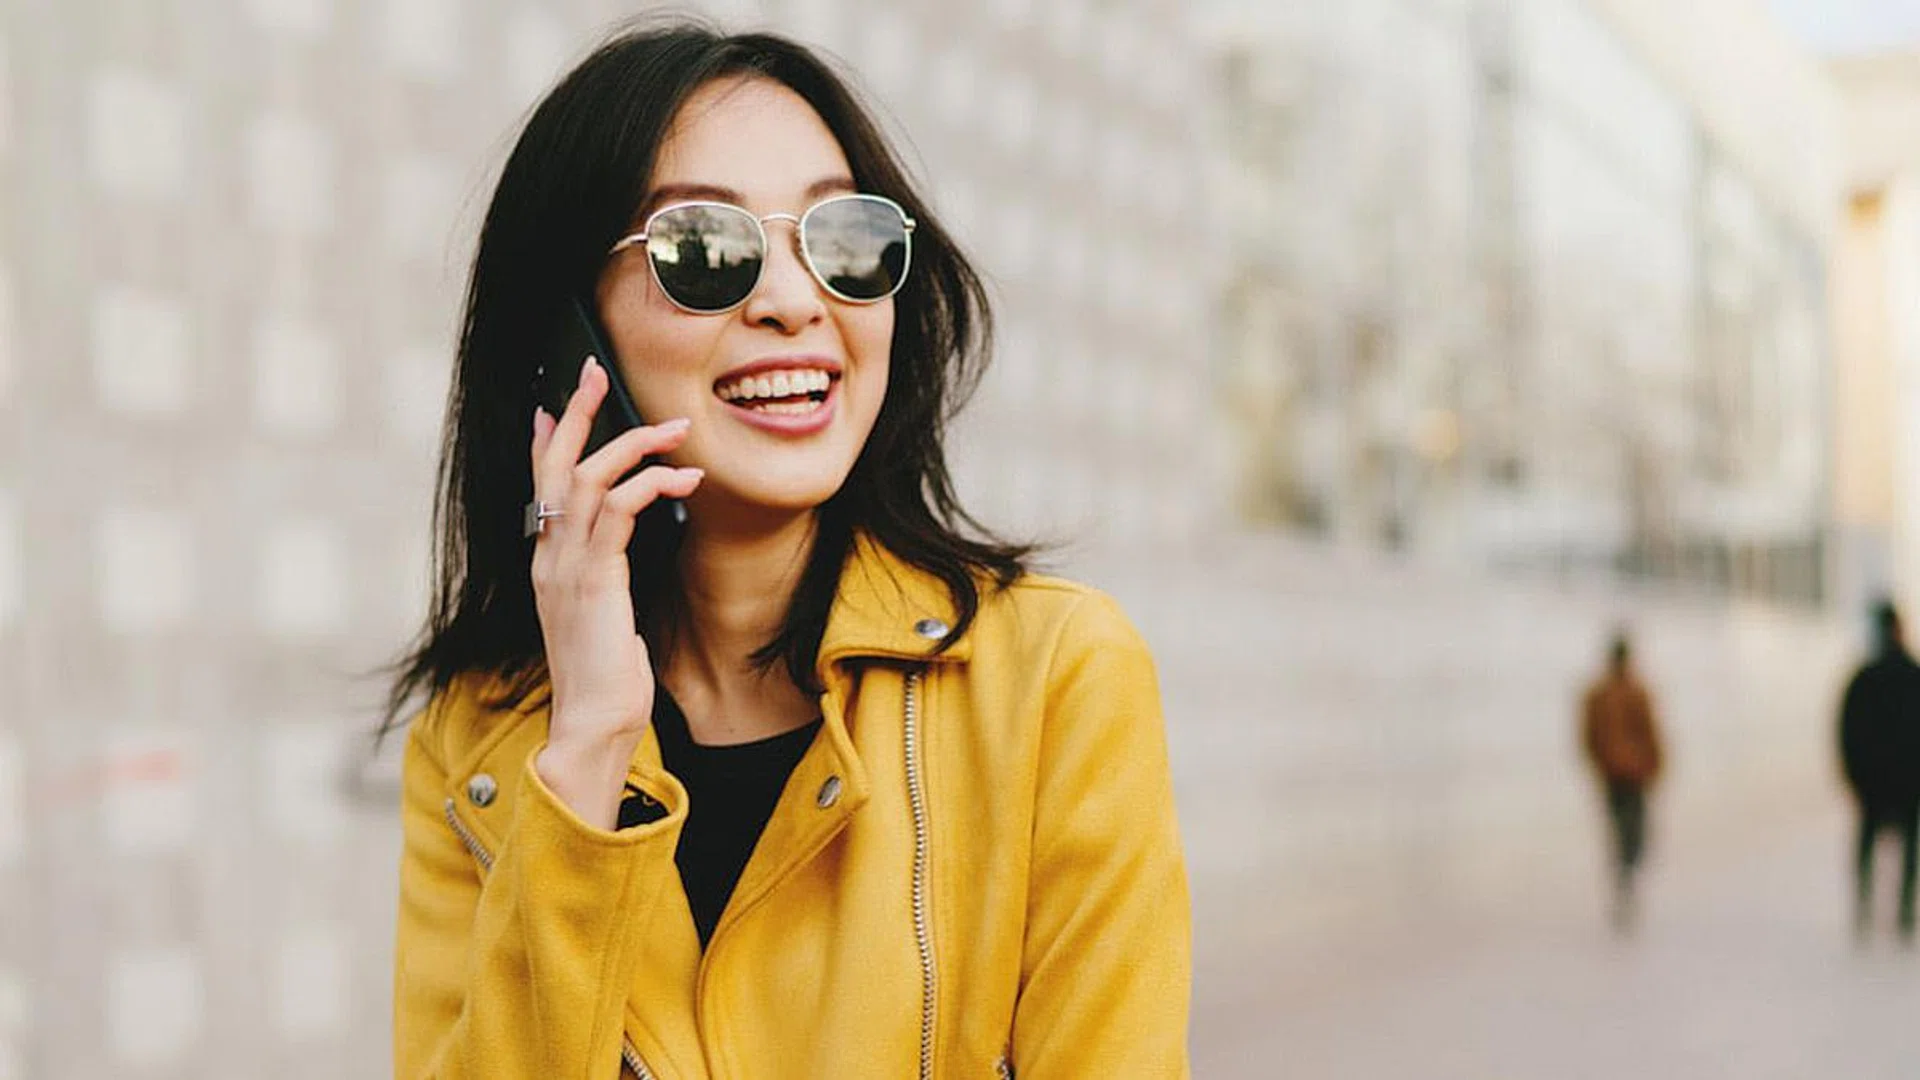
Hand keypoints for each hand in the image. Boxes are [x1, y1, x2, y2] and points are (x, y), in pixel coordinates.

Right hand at [528, 355, 702, 827]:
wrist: (594, 724)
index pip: (539, 486)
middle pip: (552, 465)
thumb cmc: (606, 679)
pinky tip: (684, 478)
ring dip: (634, 442)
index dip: (545, 441)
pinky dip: (652, 484)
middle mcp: (548, 556)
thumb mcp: (603, 617)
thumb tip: (617, 561)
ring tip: (676, 426)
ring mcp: (566, 566)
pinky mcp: (595, 579)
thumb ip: (604, 582)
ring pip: (588, 477)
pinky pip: (618, 510)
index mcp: (547, 563)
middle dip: (575, 413)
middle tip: (595, 371)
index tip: (551, 403)